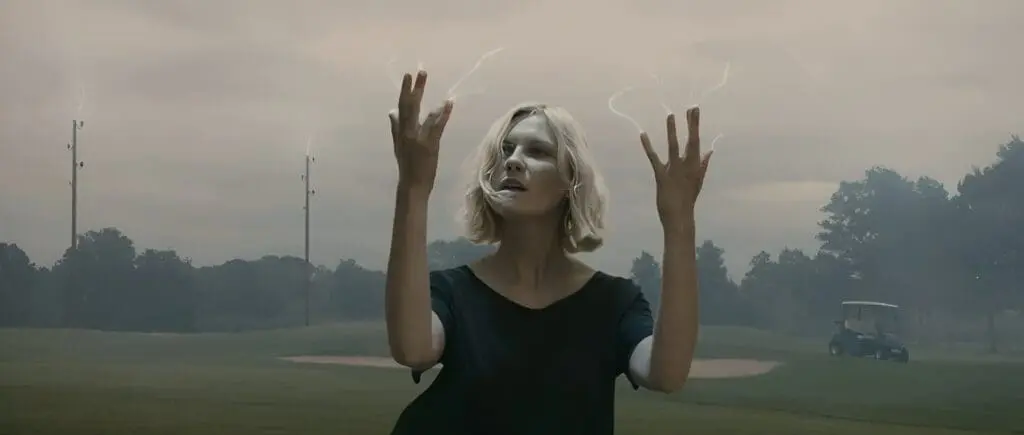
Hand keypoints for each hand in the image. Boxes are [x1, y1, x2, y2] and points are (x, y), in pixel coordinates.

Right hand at [388, 71, 453, 191]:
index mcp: (400, 131)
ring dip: (426, 95)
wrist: (412, 184)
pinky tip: (448, 102)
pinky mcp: (430, 144)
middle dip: (415, 87)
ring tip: (427, 79)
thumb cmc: (407, 166)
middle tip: (420, 71)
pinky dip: (443, 113)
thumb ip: (395, 128)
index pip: (401, 107)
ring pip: (421, 112)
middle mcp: (407, 132)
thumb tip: (391, 112)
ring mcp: (418, 138)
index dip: (405, 91)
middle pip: (409, 105)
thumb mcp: (398, 145)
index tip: (408, 76)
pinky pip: (437, 126)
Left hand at [640, 106, 711, 227]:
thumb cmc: (688, 199)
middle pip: (690, 141)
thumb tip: (710, 151)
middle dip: (691, 124)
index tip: (694, 110)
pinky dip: (648, 147)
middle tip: (691, 108)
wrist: (680, 216)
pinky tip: (643, 135)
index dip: (695, 125)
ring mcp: (674, 170)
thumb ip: (703, 164)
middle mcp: (686, 165)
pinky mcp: (661, 175)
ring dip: (672, 131)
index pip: (696, 141)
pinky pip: (654, 158)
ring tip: (670, 116)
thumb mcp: (698, 180)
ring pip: (673, 146)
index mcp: (695, 165)